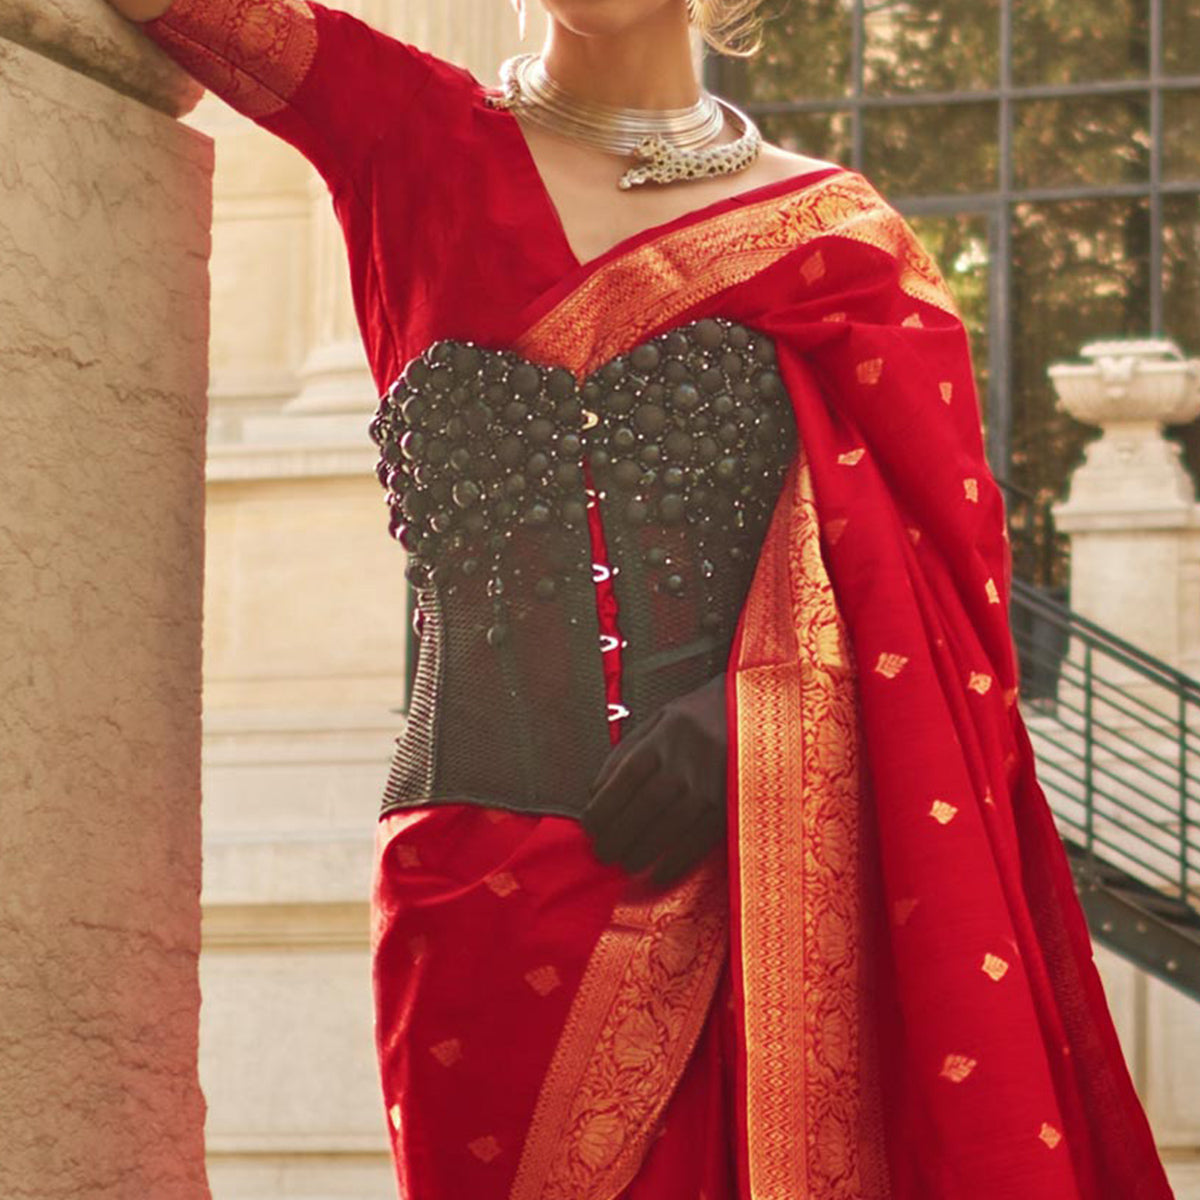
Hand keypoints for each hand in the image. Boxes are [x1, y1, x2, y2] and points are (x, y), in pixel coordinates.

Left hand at [581, 672, 727, 888]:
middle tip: (602, 853)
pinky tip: (659, 874)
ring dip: (641, 852)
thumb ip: (625, 752)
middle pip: (642, 808)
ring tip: (625, 864)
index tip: (588, 827)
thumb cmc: (698, 717)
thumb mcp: (658, 720)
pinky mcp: (729, 806)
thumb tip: (594, 793)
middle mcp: (683, 764)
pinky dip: (676, 862)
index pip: (622, 780)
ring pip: (667, 828)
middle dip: (616, 836)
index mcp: (661, 740)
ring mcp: (709, 786)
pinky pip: (698, 841)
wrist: (753, 710)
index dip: (602, 809)